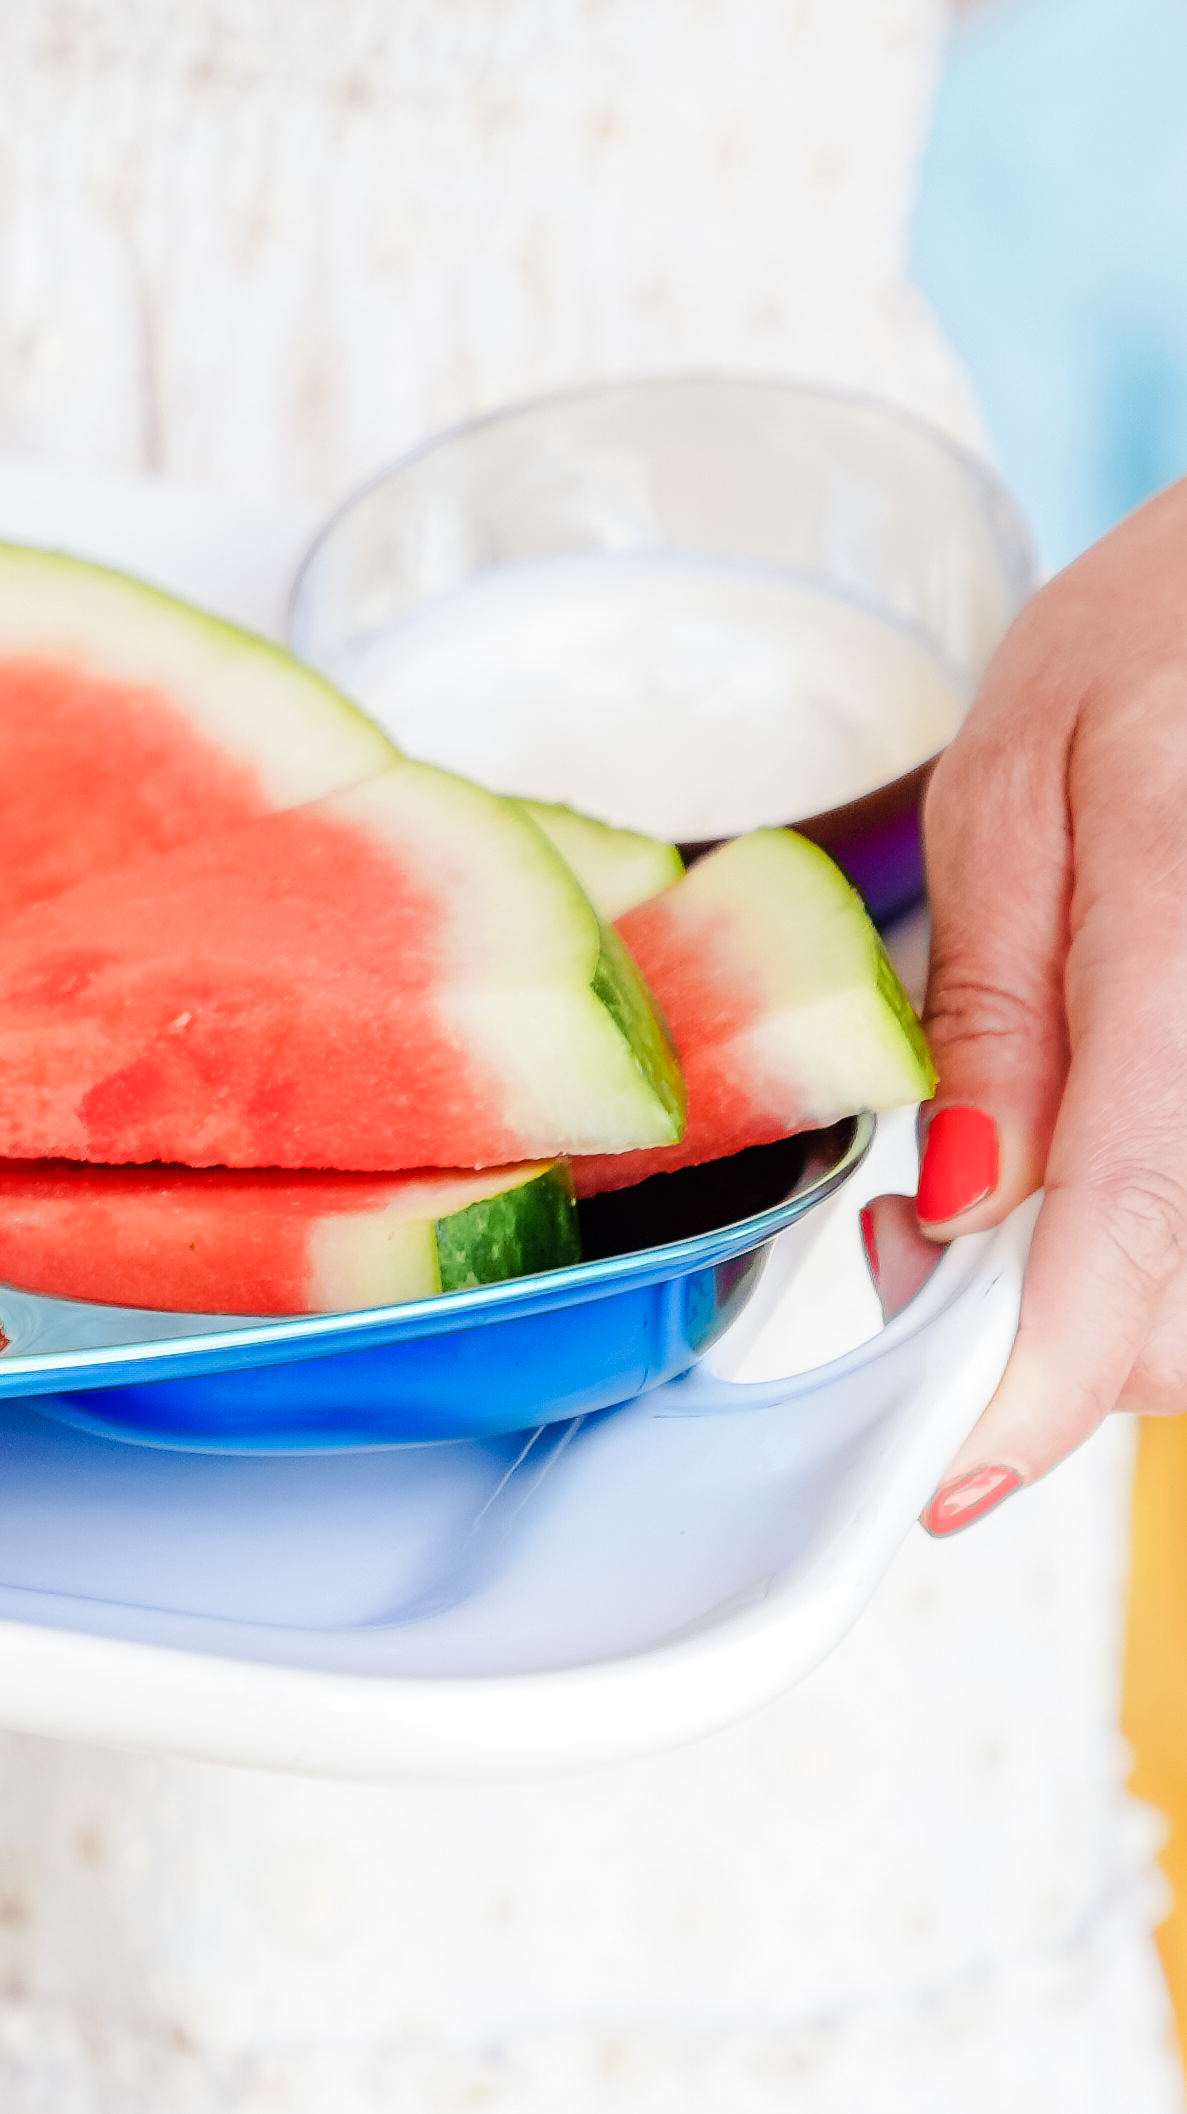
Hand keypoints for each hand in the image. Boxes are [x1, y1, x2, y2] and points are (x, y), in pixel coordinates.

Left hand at [898, 470, 1186, 1532]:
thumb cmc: (1165, 636)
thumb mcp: (1019, 788)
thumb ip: (1000, 1008)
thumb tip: (963, 1216)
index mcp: (1182, 913)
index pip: (1139, 1213)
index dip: (1053, 1384)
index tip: (966, 1476)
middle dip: (1084, 1336)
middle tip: (950, 1261)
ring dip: (1146, 1292)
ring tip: (1030, 1191)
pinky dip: (1181, 1228)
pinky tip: (1115, 1167)